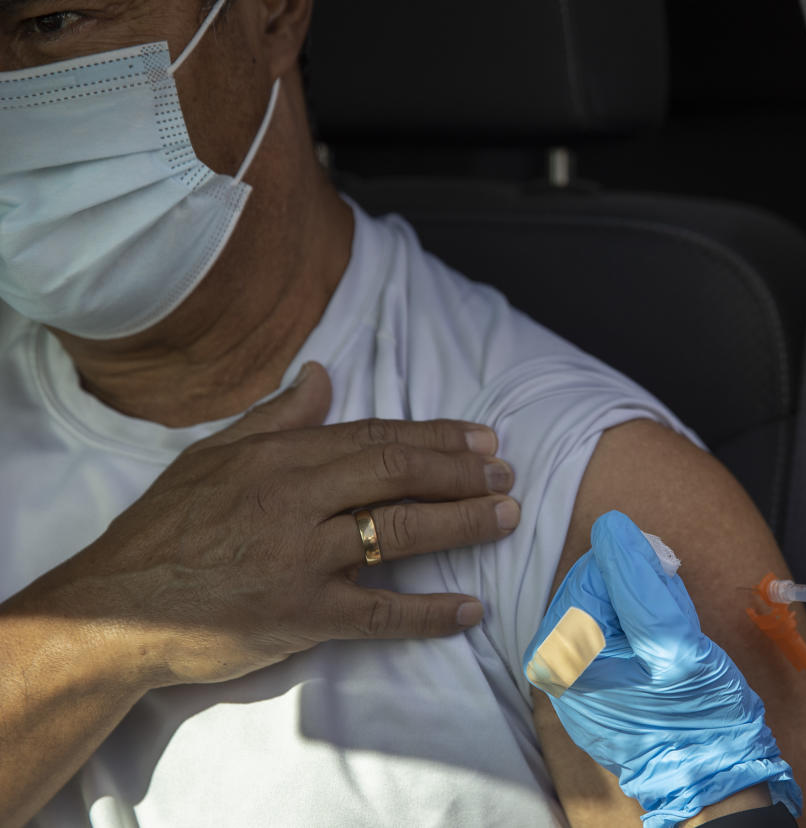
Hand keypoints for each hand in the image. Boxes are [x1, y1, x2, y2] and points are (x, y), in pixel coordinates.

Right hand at [18, 362, 520, 687]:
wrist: (116, 606)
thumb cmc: (166, 527)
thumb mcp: (213, 456)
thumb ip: (275, 417)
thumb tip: (322, 375)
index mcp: (279, 456)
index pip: (375, 436)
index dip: (436, 437)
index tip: (481, 439)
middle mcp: (296, 498)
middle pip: (398, 474)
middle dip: (461, 473)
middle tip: (506, 473)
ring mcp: (300, 556)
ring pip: (399, 531)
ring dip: (462, 524)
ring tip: (506, 517)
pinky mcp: (300, 614)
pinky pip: (378, 612)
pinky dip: (428, 613)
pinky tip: (469, 609)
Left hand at [523, 511, 799, 827]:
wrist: (711, 778)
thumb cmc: (698, 716)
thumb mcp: (676, 641)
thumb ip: (640, 581)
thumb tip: (612, 525)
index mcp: (559, 653)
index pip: (594, 568)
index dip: (643, 568)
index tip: (672, 592)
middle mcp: (550, 664)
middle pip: (596, 584)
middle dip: (642, 591)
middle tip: (675, 627)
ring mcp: (566, 676)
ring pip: (607, 604)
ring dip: (645, 610)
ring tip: (671, 645)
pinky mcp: (586, 683)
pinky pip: (610, 632)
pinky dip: (640, 631)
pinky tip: (661, 659)